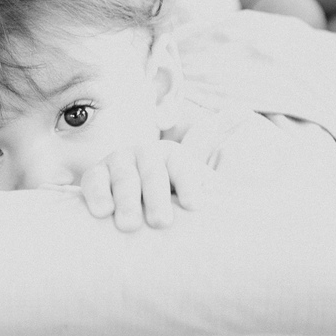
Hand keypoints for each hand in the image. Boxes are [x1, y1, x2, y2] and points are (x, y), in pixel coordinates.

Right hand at [80, 140, 216, 231]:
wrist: (130, 194)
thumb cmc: (169, 190)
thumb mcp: (190, 169)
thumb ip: (213, 139)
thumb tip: (241, 109)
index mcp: (171, 153)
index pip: (183, 164)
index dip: (189, 183)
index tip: (197, 208)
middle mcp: (144, 152)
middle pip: (152, 171)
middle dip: (156, 196)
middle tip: (161, 224)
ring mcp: (117, 162)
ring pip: (123, 177)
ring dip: (126, 200)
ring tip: (130, 226)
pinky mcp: (94, 176)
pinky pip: (93, 182)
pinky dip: (97, 196)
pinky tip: (102, 212)